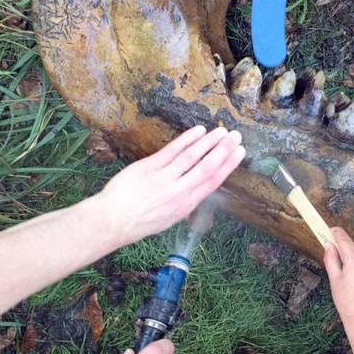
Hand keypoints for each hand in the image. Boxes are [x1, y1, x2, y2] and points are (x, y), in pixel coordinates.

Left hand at [97, 125, 244, 246]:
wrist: (113, 220)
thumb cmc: (140, 222)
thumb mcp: (170, 219)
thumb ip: (185, 203)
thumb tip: (198, 190)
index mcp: (186, 205)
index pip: (213, 181)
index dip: (228, 165)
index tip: (240, 152)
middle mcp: (178, 191)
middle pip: (207, 166)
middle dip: (224, 149)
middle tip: (236, 136)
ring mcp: (163, 178)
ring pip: (192, 156)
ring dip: (209, 141)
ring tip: (220, 131)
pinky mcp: (148, 167)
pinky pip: (172, 150)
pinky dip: (187, 139)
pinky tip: (198, 131)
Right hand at [323, 227, 353, 333]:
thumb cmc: (346, 301)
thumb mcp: (334, 279)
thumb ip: (331, 259)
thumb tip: (328, 244)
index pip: (343, 238)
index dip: (334, 233)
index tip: (327, 231)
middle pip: (352, 245)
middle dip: (342, 248)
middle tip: (333, 258)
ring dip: (352, 256)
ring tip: (345, 273)